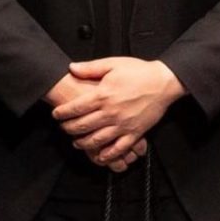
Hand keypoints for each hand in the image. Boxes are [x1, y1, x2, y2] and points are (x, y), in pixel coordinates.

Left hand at [51, 58, 184, 164]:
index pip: (75, 108)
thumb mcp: (112, 64)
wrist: (163, 82)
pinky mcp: (136, 132)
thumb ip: (90, 68)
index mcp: (103, 95)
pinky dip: (108, 154)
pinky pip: (120, 148)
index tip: (55, 114)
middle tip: (63, 129)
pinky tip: (100, 156)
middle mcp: (111, 112)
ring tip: (76, 143)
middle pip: (83, 125)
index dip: (62, 112)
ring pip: (98, 139)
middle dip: (69, 129)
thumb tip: (71, 68)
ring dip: (84, 143)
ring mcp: (123, 124)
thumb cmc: (138, 72)